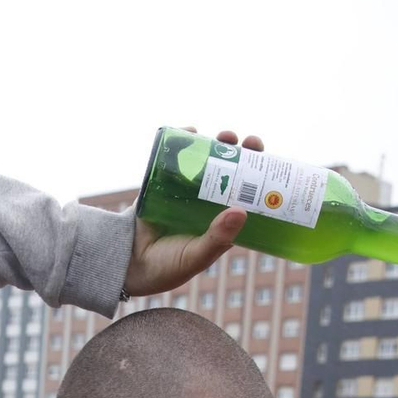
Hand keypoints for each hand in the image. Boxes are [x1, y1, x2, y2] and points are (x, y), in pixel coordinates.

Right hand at [125, 127, 258, 298]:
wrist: (127, 263)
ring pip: (206, 161)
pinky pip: (174, 158)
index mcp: (221, 221)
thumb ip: (217, 238)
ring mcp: (185, 191)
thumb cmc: (167, 266)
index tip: (270, 164)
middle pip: (230, 172)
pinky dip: (183, 141)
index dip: (261, 178)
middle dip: (242, 155)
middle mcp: (206, 203)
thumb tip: (241, 211)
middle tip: (249, 143)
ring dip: (217, 145)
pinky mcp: (162, 183)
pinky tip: (192, 130)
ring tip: (225, 136)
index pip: (247, 195)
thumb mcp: (196, 256)